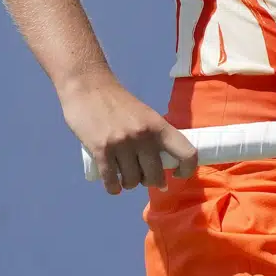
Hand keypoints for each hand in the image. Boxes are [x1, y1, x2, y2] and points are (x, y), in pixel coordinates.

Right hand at [58, 69, 197, 194]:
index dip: (187, 169)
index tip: (177, 174)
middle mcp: (143, 136)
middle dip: (150, 181)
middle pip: (156, 175)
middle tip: (144, 178)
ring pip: (132, 181)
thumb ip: (154, 136)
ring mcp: (122, 144)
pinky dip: (113, 188)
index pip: (186, 152)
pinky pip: (112, 181)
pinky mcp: (101, 150)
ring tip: (125, 177)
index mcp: (159, 125)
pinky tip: (114, 185)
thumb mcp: (145, 115)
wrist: (88, 87)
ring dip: (129, 184)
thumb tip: (162, 164)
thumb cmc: (118, 102)